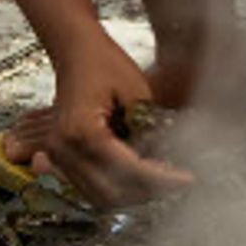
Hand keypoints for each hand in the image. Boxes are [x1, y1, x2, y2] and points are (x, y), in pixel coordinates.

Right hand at [4, 28, 193, 207]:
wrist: (74, 50)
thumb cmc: (104, 61)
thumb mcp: (135, 89)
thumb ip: (146, 127)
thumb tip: (164, 158)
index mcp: (82, 130)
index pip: (126, 169)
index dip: (159, 178)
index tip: (186, 178)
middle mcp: (64, 149)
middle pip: (110, 192)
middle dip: (147, 191)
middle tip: (177, 181)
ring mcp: (58, 155)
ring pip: (98, 196)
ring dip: (131, 194)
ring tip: (162, 180)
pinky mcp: (61, 156)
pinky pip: (90, 185)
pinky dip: (116, 186)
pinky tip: (140, 175)